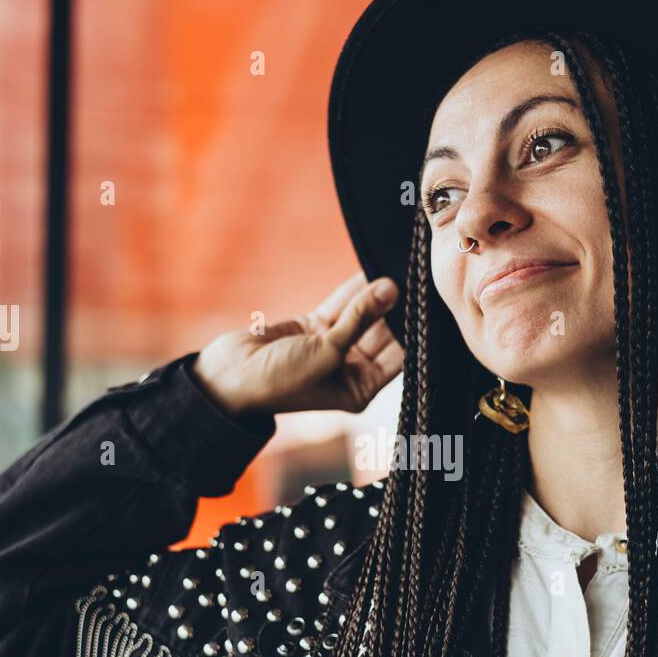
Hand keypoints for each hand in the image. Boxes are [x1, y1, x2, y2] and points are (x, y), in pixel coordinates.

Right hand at [190, 271, 402, 425]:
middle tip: (416, 278)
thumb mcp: (326, 350)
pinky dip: (352, 290)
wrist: (229, 378)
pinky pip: (340, 306)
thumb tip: (391, 288)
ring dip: (374, 295)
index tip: (428, 303)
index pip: (398, 357)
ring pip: (361, 316)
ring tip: (397, 266)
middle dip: (395, 309)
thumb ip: (360, 318)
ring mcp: (331, 348)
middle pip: (382, 334)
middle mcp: (349, 371)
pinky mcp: (313, 328)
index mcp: (359, 390)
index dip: (412, 331)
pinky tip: (372, 268)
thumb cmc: (280, 380)